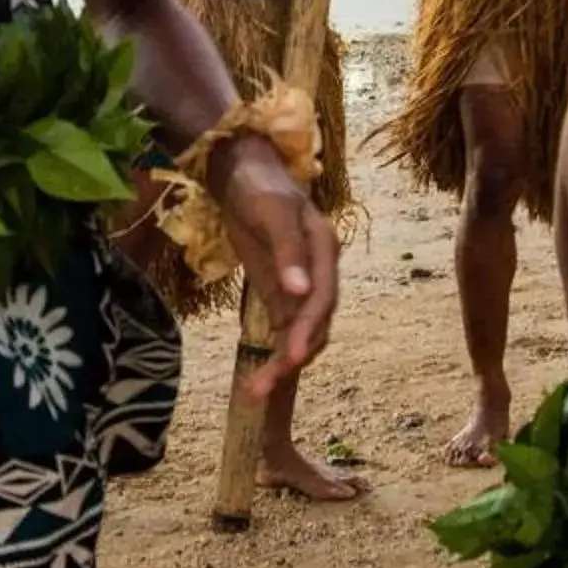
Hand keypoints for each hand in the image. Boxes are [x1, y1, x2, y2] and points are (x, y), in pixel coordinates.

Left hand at [207, 133, 337, 400]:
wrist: (242, 174)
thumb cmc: (259, 187)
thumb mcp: (271, 212)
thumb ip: (287, 252)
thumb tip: (301, 292)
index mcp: (325, 250)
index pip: (323, 297)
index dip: (309, 328)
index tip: (294, 358)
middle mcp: (319, 273)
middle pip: (315, 323)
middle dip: (293, 356)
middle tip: (264, 388)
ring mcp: (301, 286)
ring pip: (301, 332)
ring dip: (282, 363)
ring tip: (256, 393)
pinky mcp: (282, 293)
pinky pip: (284, 330)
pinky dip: (274, 354)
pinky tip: (260, 380)